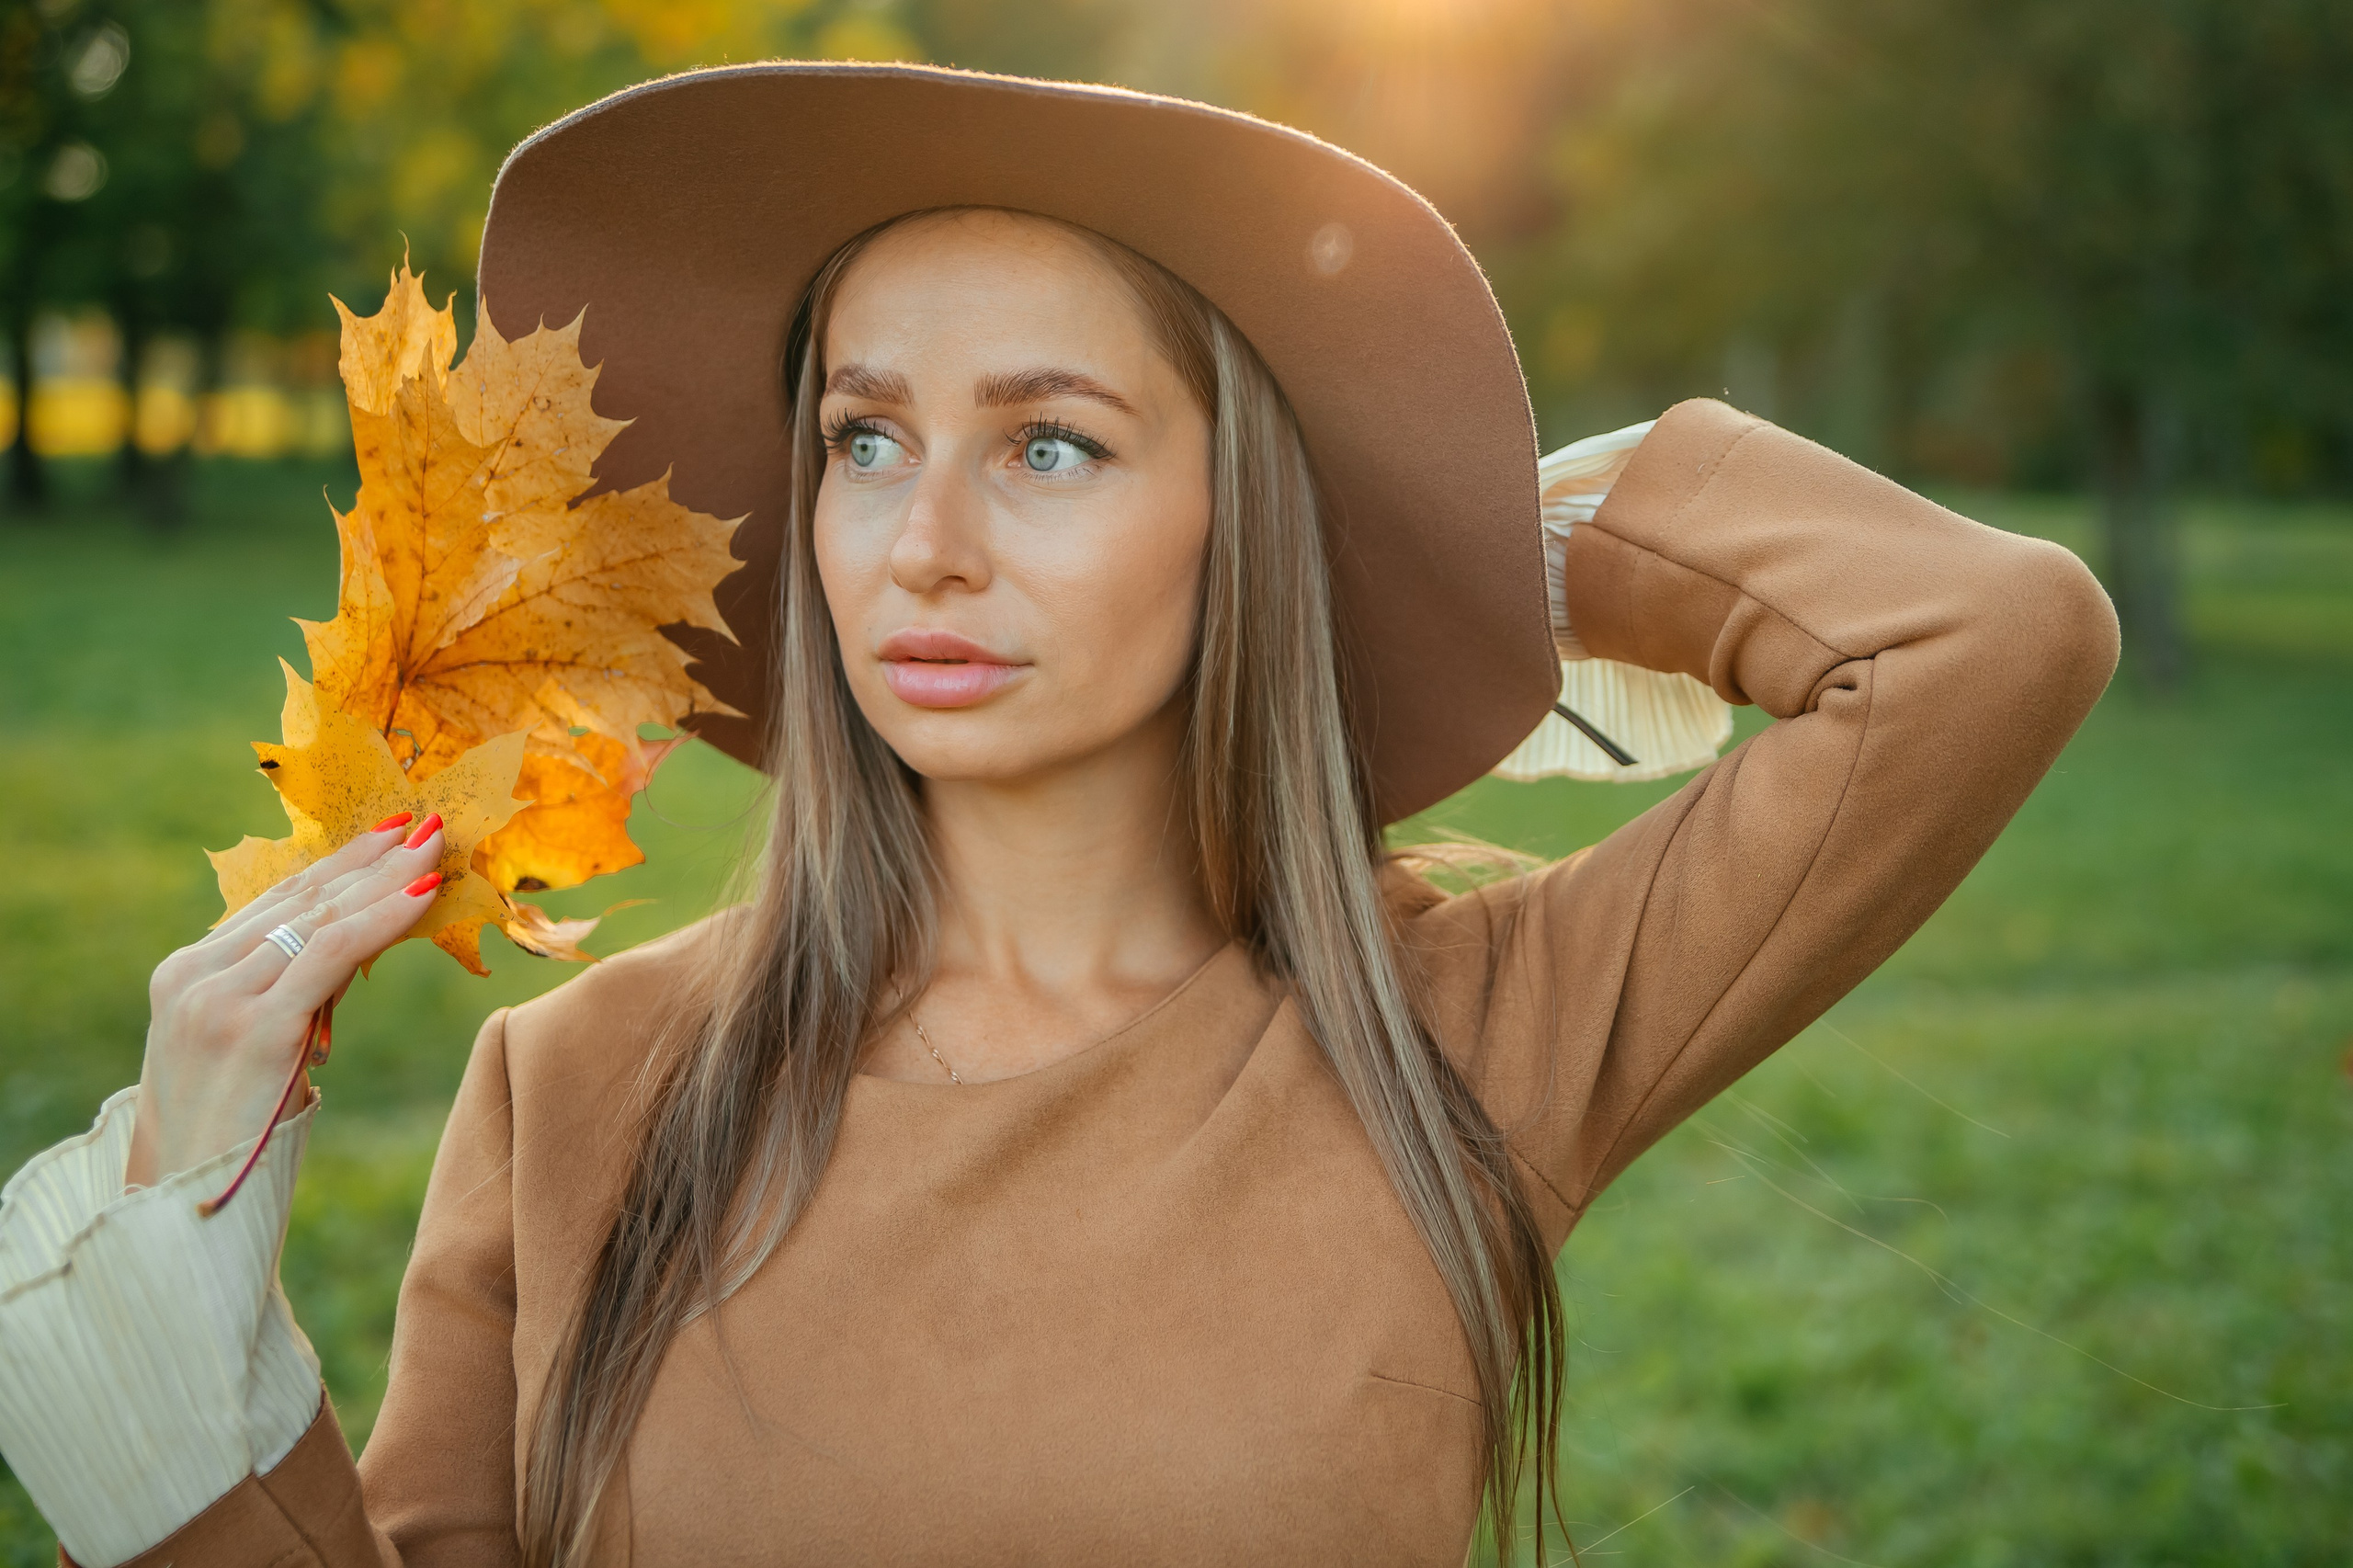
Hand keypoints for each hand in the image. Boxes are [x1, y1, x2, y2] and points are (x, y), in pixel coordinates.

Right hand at [126, 814, 447, 1188]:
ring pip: (320, 917)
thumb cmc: (226, 1136)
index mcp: (184, 974)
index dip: (335, 865)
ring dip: (385, 877)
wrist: (184, 1208)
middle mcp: (195, 976)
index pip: (274, 903)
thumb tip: (346, 957)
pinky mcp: (255, 1027)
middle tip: (424, 822)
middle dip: (368, 858)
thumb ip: (281, 1000)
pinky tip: (423, 894)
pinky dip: (382, 916)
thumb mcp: (246, 1050)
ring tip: (436, 847)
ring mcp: (220, 998)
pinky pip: (332, 952)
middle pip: (300, 900)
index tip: (386, 834)